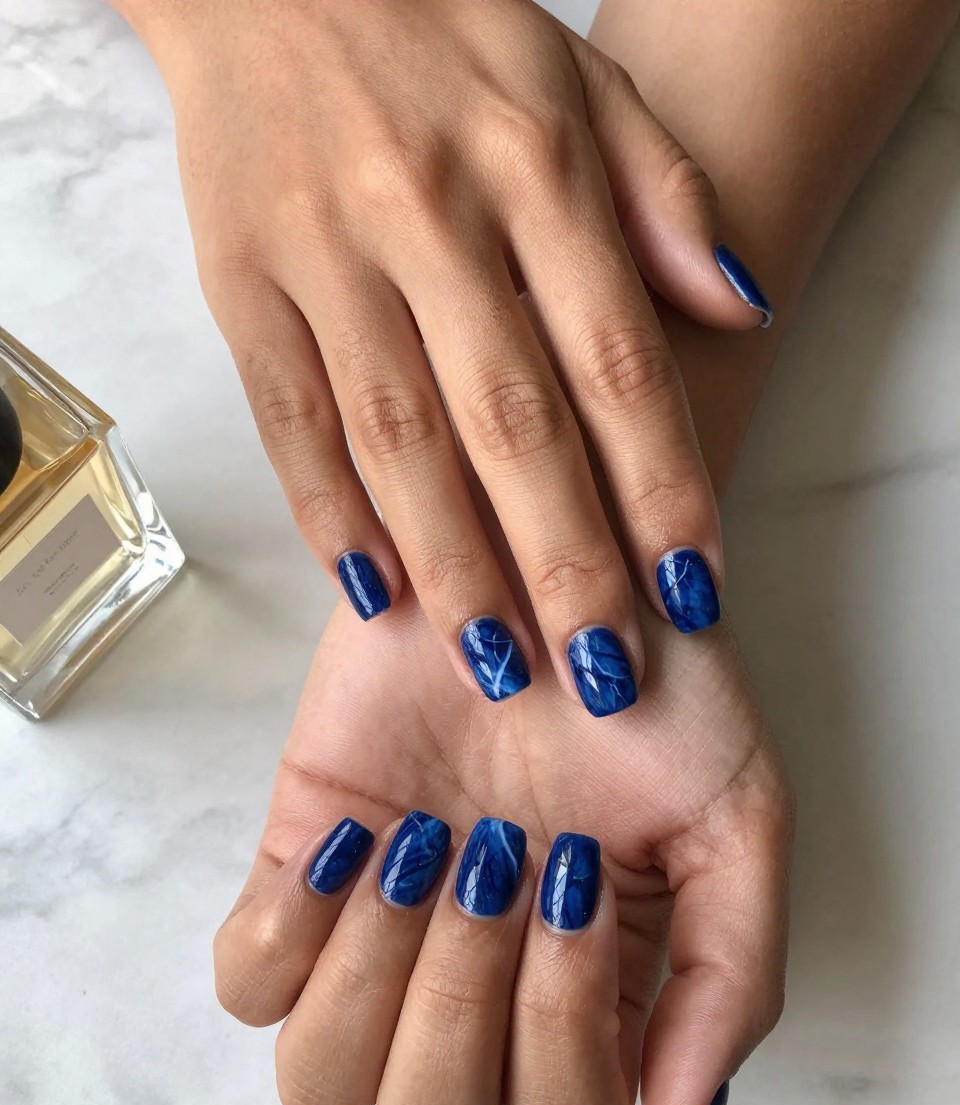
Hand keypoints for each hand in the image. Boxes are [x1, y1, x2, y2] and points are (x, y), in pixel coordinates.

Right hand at [128, 0, 770, 708]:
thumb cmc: (445, 33)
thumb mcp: (580, 78)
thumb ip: (666, 195)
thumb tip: (741, 308)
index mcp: (534, 165)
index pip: (616, 359)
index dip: (660, 485)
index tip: (693, 590)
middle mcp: (430, 215)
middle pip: (511, 422)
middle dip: (565, 560)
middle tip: (601, 672)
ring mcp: (326, 254)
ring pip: (399, 438)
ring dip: (453, 564)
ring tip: (499, 663)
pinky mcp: (243, 285)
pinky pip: (288, 418)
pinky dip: (329, 513)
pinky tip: (374, 595)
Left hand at [213, 591, 791, 1104]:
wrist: (546, 561)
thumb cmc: (646, 680)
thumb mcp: (736, 817)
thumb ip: (732, 980)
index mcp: (590, 998)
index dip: (561, 1022)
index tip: (571, 867)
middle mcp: (478, 989)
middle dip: (463, 1002)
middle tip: (495, 857)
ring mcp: (380, 936)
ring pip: (323, 1082)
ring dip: (375, 977)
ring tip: (420, 853)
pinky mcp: (295, 869)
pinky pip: (246, 983)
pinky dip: (292, 931)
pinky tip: (354, 841)